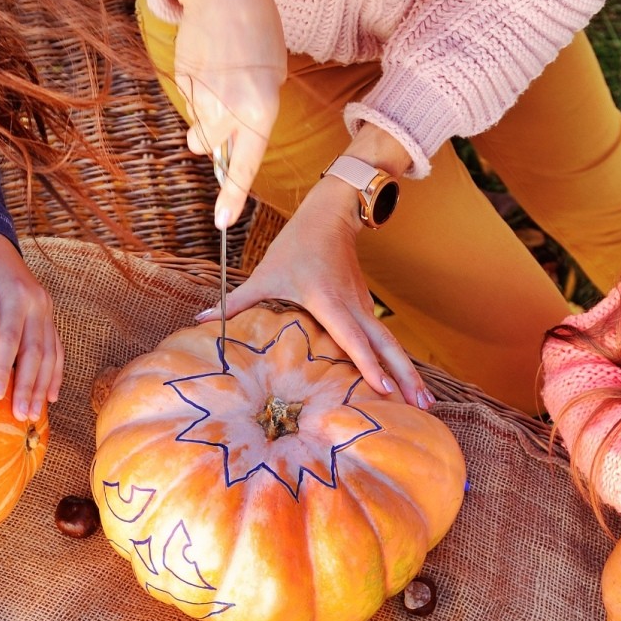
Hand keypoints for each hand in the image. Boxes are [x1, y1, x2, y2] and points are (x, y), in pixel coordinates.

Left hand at [0, 231, 61, 420]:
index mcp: (18, 294)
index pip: (11, 338)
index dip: (4, 368)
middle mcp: (39, 304)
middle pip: (36, 353)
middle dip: (28, 387)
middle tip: (21, 415)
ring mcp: (47, 311)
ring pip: (50, 355)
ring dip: (42, 387)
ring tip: (34, 414)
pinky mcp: (47, 316)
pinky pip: (56, 349)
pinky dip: (55, 374)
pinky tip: (51, 396)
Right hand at [165, 0, 285, 227]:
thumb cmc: (257, 28)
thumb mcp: (273, 76)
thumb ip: (253, 117)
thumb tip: (215, 146)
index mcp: (261, 111)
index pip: (245, 166)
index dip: (232, 196)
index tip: (222, 222)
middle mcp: (229, 109)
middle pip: (212, 148)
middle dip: (214, 140)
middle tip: (223, 109)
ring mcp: (200, 96)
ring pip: (197, 129)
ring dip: (204, 119)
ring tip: (217, 83)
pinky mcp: (180, 81)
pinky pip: (187, 103)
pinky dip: (195, 93)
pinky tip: (207, 64)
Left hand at [198, 177, 433, 407]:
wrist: (332, 214)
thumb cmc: (294, 246)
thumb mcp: (263, 275)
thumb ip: (233, 303)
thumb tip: (196, 321)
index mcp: (328, 301)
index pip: (351, 338)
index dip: (366, 364)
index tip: (383, 389)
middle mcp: (353, 307)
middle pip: (385, 346)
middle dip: (405, 377)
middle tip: (423, 406)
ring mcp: (364, 308)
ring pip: (391, 345)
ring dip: (409, 373)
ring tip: (424, 403)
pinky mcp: (367, 310)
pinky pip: (384, 341)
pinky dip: (398, 363)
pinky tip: (407, 386)